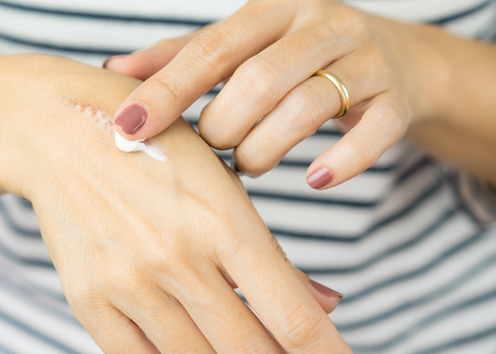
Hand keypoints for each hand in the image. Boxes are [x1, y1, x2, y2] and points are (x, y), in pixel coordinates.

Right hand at [0, 54, 382, 353]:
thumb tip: (325, 311)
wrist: (61, 133)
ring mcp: (127, 283)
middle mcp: (177, 258)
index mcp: (225, 221)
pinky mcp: (88, 300)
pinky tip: (181, 346)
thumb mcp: (225, 183)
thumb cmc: (158, 151)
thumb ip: (273, 255)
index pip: (298, 322)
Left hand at [106, 0, 445, 189]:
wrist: (393, 57)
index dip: (167, 89)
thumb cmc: (293, 55)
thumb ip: (180, 59)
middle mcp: (319, 25)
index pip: (211, 49)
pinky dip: (342, 162)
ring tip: (247, 163)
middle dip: (222, 127)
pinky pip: (373, 133)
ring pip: (308, 106)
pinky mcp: (397, 99)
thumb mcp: (239, 48)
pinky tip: (315, 179)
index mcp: (271, 9)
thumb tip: (113, 73)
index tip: (128, 125)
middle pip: (259, 80)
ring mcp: (364, 60)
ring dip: (265, 149)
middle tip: (212, 148)